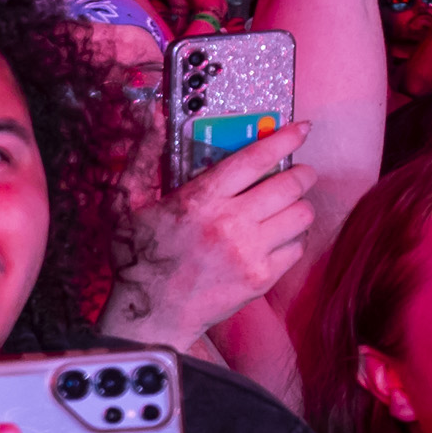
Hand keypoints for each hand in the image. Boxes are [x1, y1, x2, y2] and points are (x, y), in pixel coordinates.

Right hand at [108, 122, 316, 345]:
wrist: (151, 314)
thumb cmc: (139, 259)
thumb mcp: (129, 205)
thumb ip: (143, 159)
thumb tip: (149, 118)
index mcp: (201, 200)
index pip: (255, 158)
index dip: (284, 138)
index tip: (300, 128)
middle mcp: (230, 223)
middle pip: (291, 184)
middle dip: (302, 173)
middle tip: (299, 173)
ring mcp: (249, 252)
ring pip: (301, 215)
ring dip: (298, 206)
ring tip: (286, 207)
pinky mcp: (261, 277)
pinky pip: (297, 247)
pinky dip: (291, 239)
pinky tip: (275, 238)